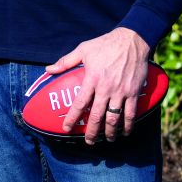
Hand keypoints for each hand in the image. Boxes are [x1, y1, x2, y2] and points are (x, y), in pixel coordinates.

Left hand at [47, 27, 148, 144]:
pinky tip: (125, 132)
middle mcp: (106, 88)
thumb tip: (48, 70)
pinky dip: (128, 125)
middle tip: (89, 142)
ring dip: (110, 132)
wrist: (133, 40)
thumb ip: (65, 61)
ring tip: (107, 140)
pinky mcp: (134, 92)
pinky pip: (131, 113)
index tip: (66, 128)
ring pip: (114, 118)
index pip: (80, 104)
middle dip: (92, 132)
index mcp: (92, 78)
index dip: (72, 118)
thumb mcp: (83, 49)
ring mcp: (121, 91)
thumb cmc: (105, 44)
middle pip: (97, 116)